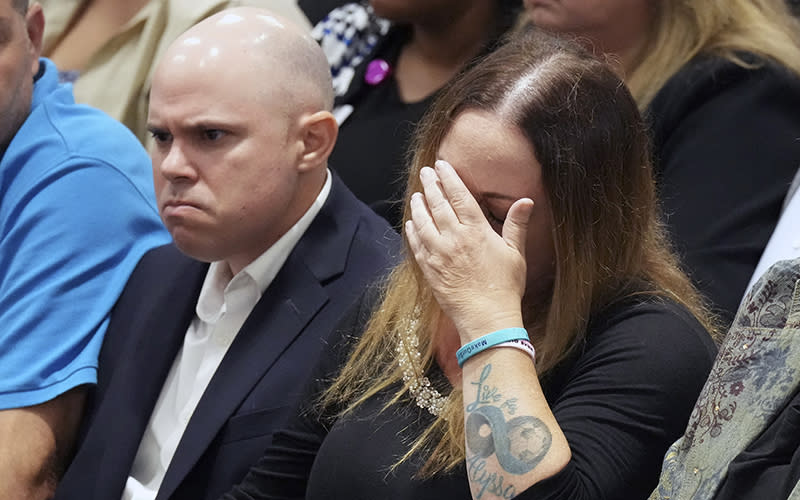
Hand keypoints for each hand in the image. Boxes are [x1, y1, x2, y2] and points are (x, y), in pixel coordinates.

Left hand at [405, 160, 533, 342]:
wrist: (486, 318)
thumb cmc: (505, 287)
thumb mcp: (515, 253)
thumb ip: (516, 225)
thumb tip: (526, 201)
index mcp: (476, 231)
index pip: (459, 196)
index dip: (449, 178)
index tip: (442, 166)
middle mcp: (454, 238)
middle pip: (438, 204)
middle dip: (431, 185)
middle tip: (426, 173)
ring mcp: (438, 254)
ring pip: (423, 222)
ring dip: (419, 206)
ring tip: (417, 194)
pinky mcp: (429, 269)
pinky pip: (417, 245)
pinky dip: (412, 231)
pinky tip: (411, 224)